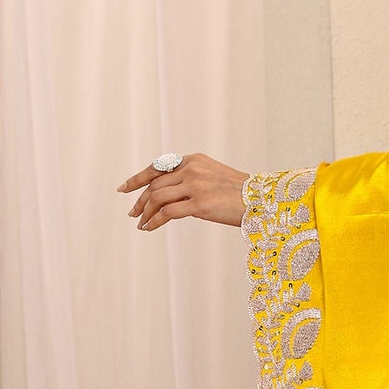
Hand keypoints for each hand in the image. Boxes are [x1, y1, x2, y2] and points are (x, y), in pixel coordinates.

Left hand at [117, 153, 248, 230]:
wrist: (264, 202)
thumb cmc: (242, 194)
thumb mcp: (214, 177)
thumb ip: (192, 179)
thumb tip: (169, 196)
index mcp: (194, 160)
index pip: (158, 167)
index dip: (138, 178)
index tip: (124, 188)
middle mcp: (192, 169)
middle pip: (155, 185)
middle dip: (140, 200)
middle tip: (133, 213)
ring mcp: (195, 186)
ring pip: (158, 199)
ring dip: (146, 212)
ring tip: (141, 223)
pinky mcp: (199, 204)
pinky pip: (167, 213)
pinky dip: (154, 221)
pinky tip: (149, 228)